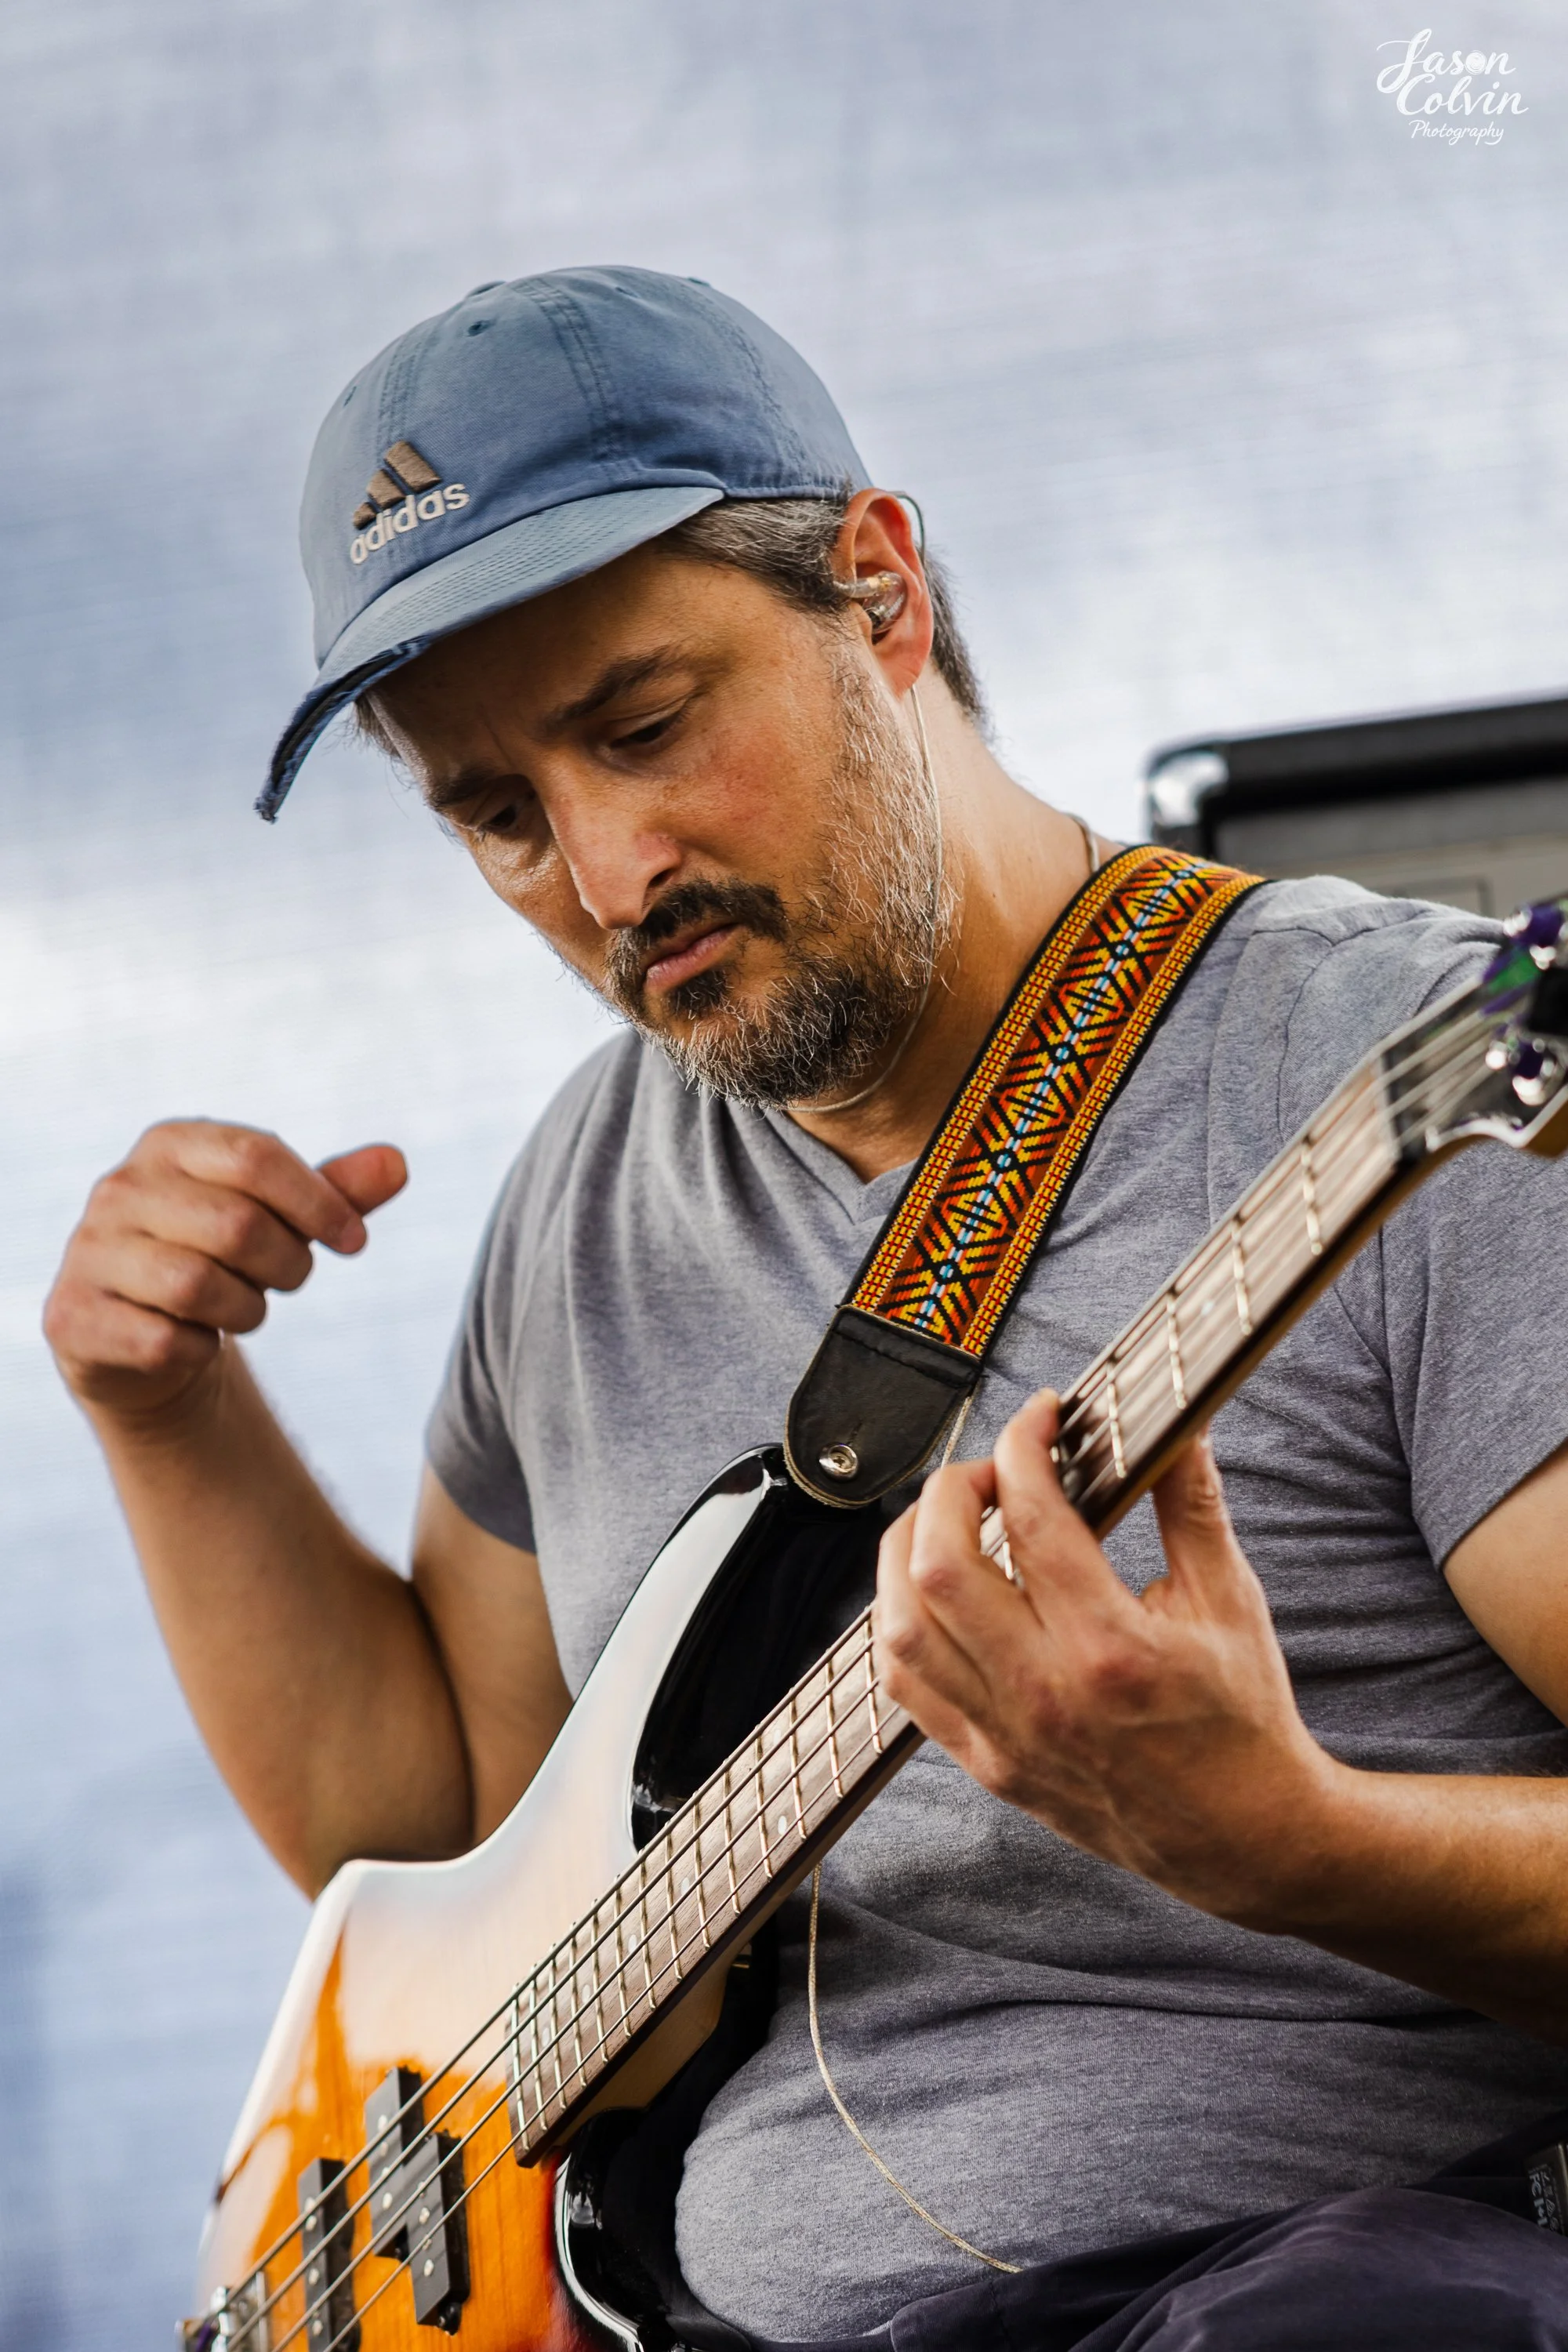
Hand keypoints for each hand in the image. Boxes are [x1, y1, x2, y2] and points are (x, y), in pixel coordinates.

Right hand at [44, 1122, 406, 1421]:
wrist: (141, 1338)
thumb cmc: (221, 1259)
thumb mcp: (281, 1218)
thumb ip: (337, 1191)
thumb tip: (397, 1163)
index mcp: (171, 1144)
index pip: (256, 1156)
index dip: (318, 1202)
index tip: (354, 1241)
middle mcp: (119, 1189)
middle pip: (237, 1225)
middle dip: (287, 1264)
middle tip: (287, 1278)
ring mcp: (89, 1252)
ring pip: (198, 1285)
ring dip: (246, 1310)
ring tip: (242, 1307)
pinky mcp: (74, 1316)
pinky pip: (164, 1340)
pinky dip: (200, 1349)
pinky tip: (196, 1340)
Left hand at [873, 1390, 1338, 1925]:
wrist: (1243, 1837)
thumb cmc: (1241, 1718)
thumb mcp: (1231, 1600)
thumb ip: (1192, 1503)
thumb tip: (1177, 1424)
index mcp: (1112, 1649)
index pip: (1033, 1522)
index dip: (1023, 1448)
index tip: (1039, 1421)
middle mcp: (1046, 1694)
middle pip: (940, 1568)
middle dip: (949, 1492)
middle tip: (989, 1473)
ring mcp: (1006, 1735)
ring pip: (901, 1627)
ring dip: (908, 1554)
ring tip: (949, 1523)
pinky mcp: (987, 1763)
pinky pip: (905, 1685)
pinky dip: (901, 1622)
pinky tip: (934, 1593)